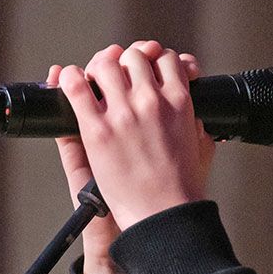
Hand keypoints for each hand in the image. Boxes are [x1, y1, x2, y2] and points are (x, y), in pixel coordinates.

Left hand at [55, 40, 214, 241]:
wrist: (161, 217)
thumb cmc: (183, 189)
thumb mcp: (201, 148)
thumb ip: (199, 125)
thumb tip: (198, 112)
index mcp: (181, 103)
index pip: (170, 60)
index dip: (160, 59)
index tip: (153, 67)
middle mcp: (152, 101)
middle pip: (135, 56)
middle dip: (128, 59)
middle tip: (123, 72)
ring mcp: (123, 114)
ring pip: (106, 64)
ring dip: (101, 65)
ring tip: (98, 78)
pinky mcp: (96, 131)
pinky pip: (76, 88)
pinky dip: (71, 78)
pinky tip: (71, 80)